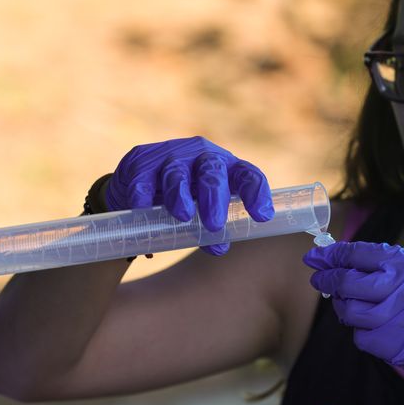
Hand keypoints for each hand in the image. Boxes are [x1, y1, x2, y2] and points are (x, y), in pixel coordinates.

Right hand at [106, 136, 273, 254]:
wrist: (141, 184)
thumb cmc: (187, 200)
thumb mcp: (204, 212)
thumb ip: (213, 230)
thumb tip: (219, 248)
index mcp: (227, 169)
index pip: (248, 175)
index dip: (256, 193)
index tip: (262, 216)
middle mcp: (203, 156)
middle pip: (213, 170)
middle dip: (214, 197)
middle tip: (214, 224)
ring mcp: (172, 156)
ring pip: (177, 173)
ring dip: (180, 195)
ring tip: (183, 216)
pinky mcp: (143, 160)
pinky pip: (143, 179)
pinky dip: (143, 196)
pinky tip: (142, 209)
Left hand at [303, 241, 403, 389]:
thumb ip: (386, 264)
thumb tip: (340, 259)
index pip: (358, 255)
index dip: (331, 256)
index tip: (315, 258)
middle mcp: (403, 290)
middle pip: (347, 283)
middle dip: (327, 280)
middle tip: (319, 279)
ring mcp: (399, 319)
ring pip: (350, 312)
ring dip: (346, 310)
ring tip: (355, 307)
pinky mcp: (397, 347)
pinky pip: (362, 338)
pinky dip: (363, 333)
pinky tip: (379, 329)